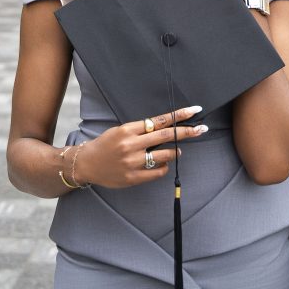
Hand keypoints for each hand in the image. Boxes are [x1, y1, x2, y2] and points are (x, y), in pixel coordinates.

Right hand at [71, 105, 207, 188]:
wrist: (86, 164)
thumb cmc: (105, 144)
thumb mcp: (120, 130)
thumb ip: (141, 131)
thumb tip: (166, 130)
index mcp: (128, 129)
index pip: (159, 120)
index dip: (178, 116)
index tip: (194, 111)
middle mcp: (131, 145)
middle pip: (165, 136)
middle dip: (187, 132)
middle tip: (202, 129)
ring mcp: (132, 162)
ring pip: (164, 155)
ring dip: (175, 151)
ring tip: (177, 150)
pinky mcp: (132, 178)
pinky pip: (157, 172)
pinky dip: (164, 166)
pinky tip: (163, 164)